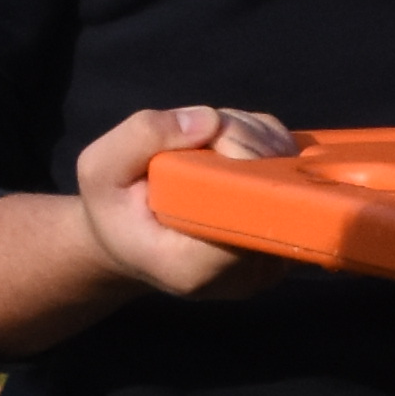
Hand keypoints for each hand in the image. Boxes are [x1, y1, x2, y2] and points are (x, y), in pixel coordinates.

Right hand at [75, 103, 293, 299]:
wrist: (130, 241)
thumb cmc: (113, 208)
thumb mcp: (100, 167)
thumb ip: (144, 136)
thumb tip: (211, 121)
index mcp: (194, 267)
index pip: (250, 209)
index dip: (242, 157)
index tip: (213, 138)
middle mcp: (244, 274)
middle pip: (276, 185)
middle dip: (245, 139)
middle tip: (204, 135)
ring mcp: (271, 262)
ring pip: (290, 173)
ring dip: (254, 139)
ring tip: (209, 145)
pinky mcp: (286, 242)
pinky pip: (294, 179)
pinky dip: (264, 151)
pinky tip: (229, 153)